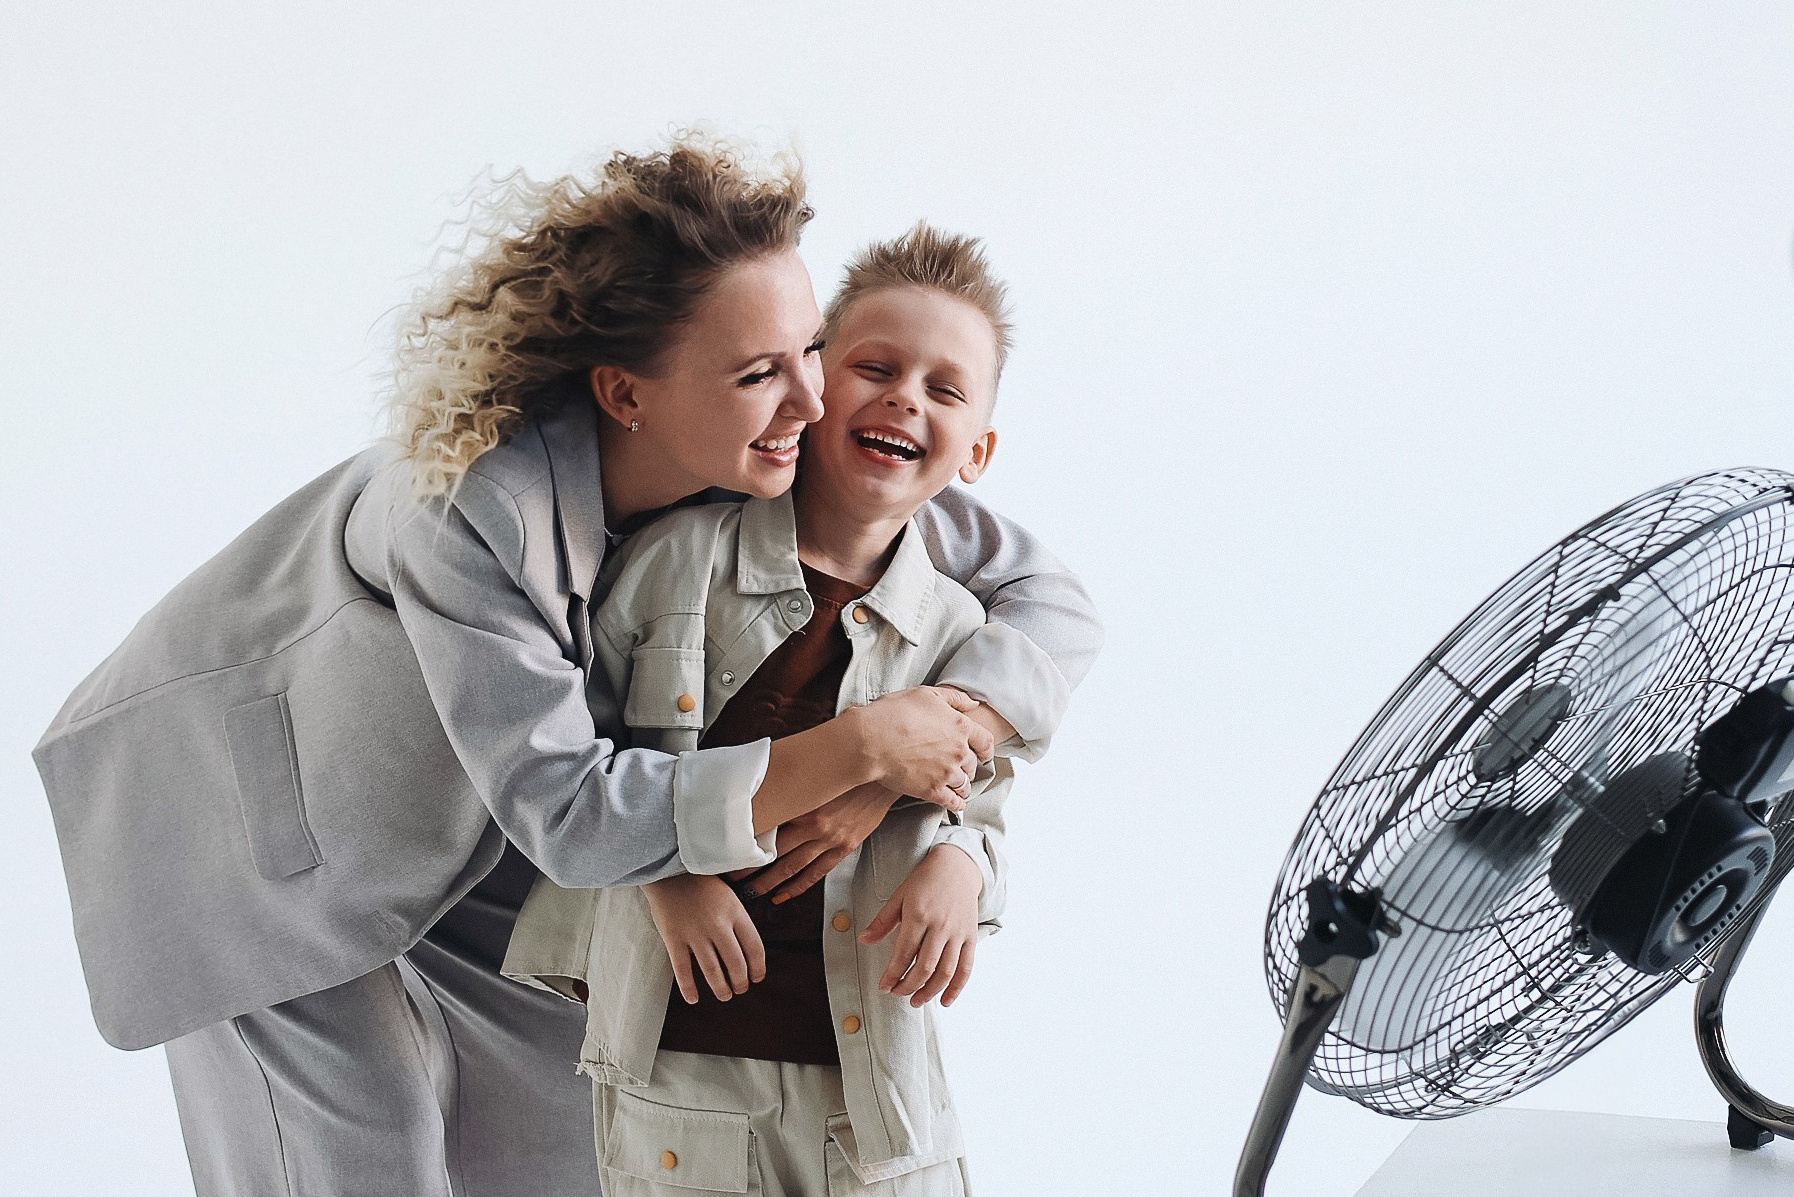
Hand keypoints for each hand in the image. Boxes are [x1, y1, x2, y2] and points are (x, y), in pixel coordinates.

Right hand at [641, 874, 765, 1004]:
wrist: (670, 871)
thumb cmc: (702, 884)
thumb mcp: (730, 895)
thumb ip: (739, 920)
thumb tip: (749, 950)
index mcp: (736, 912)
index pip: (755, 947)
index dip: (758, 967)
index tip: (757, 977)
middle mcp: (718, 925)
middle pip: (735, 963)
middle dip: (741, 981)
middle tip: (740, 989)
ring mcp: (695, 933)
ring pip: (712, 970)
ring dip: (720, 988)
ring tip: (725, 996)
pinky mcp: (674, 938)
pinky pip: (683, 970)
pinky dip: (688, 987)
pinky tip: (693, 998)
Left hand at [727, 783, 899, 902]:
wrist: (883, 776)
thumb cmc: (849, 772)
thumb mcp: (815, 776)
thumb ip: (790, 789)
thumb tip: (763, 793)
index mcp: (805, 806)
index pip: (766, 830)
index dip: (745, 843)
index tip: (728, 851)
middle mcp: (816, 826)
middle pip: (775, 854)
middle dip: (751, 869)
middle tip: (731, 877)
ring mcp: (831, 840)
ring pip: (792, 868)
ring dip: (769, 883)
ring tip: (751, 891)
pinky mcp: (844, 848)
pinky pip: (816, 873)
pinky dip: (797, 887)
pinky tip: (783, 894)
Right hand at [855, 686, 993, 810]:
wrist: (871, 741)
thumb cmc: (894, 713)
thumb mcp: (926, 694)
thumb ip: (954, 698)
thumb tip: (973, 703)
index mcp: (960, 727)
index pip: (985, 740)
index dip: (986, 748)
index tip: (984, 753)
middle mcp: (958, 751)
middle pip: (973, 764)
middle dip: (969, 766)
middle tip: (962, 768)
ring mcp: (946, 773)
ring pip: (964, 784)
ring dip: (963, 785)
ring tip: (958, 786)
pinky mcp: (932, 790)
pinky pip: (952, 802)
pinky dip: (957, 804)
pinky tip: (957, 804)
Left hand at [858, 844, 984, 1006]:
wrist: (957, 866)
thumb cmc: (925, 881)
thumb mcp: (899, 896)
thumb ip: (882, 921)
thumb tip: (863, 940)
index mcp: (919, 915)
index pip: (903, 953)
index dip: (892, 974)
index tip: (883, 986)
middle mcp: (940, 926)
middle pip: (924, 967)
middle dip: (908, 986)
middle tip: (897, 993)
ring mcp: (958, 933)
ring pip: (945, 972)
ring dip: (930, 991)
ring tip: (916, 1001)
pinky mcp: (971, 937)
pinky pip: (966, 968)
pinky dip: (956, 988)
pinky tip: (945, 1001)